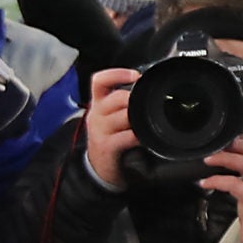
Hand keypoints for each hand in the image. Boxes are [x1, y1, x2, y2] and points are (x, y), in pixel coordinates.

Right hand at [85, 66, 140, 189]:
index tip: (135, 75)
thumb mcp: (111, 117)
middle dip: (134, 100)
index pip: (99, 81)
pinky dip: (136, 136)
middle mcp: (96, 114)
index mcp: (98, 103)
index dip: (117, 74)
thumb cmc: (111, 138)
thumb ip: (124, 103)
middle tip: (145, 105)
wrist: (99, 168)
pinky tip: (141, 138)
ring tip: (144, 124)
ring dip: (137, 119)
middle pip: (116, 98)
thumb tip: (146, 88)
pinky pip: (125, 136)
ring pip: (123, 116)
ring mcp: (99, 131)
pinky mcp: (106, 146)